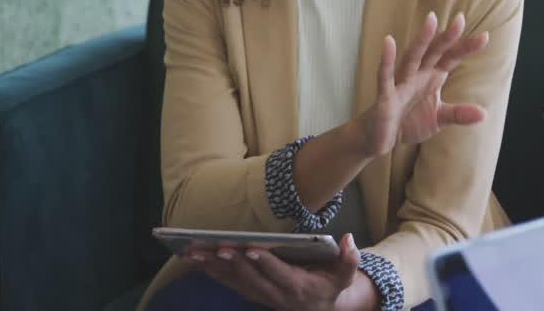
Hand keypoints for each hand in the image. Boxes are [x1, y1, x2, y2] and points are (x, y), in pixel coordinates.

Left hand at [185, 233, 373, 310]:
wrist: (318, 309)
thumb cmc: (331, 286)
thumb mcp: (345, 276)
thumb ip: (350, 260)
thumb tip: (349, 239)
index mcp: (298, 288)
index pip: (280, 275)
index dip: (266, 263)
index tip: (252, 248)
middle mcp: (276, 295)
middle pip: (251, 279)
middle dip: (233, 263)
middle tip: (217, 246)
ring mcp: (261, 296)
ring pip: (234, 282)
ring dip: (213, 268)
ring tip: (193, 252)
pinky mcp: (251, 293)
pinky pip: (228, 283)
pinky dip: (211, 271)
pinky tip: (195, 259)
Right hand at [356, 11, 490, 158]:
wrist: (381, 138)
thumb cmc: (408, 121)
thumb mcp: (438, 119)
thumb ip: (458, 114)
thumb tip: (483, 113)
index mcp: (431, 78)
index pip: (451, 59)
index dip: (465, 48)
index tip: (484, 36)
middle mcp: (417, 75)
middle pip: (434, 52)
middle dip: (447, 37)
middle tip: (460, 18)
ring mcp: (401, 83)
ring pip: (412, 57)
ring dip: (422, 40)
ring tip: (431, 21)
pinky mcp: (385, 96)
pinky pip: (385, 76)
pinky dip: (386, 60)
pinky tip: (388, 41)